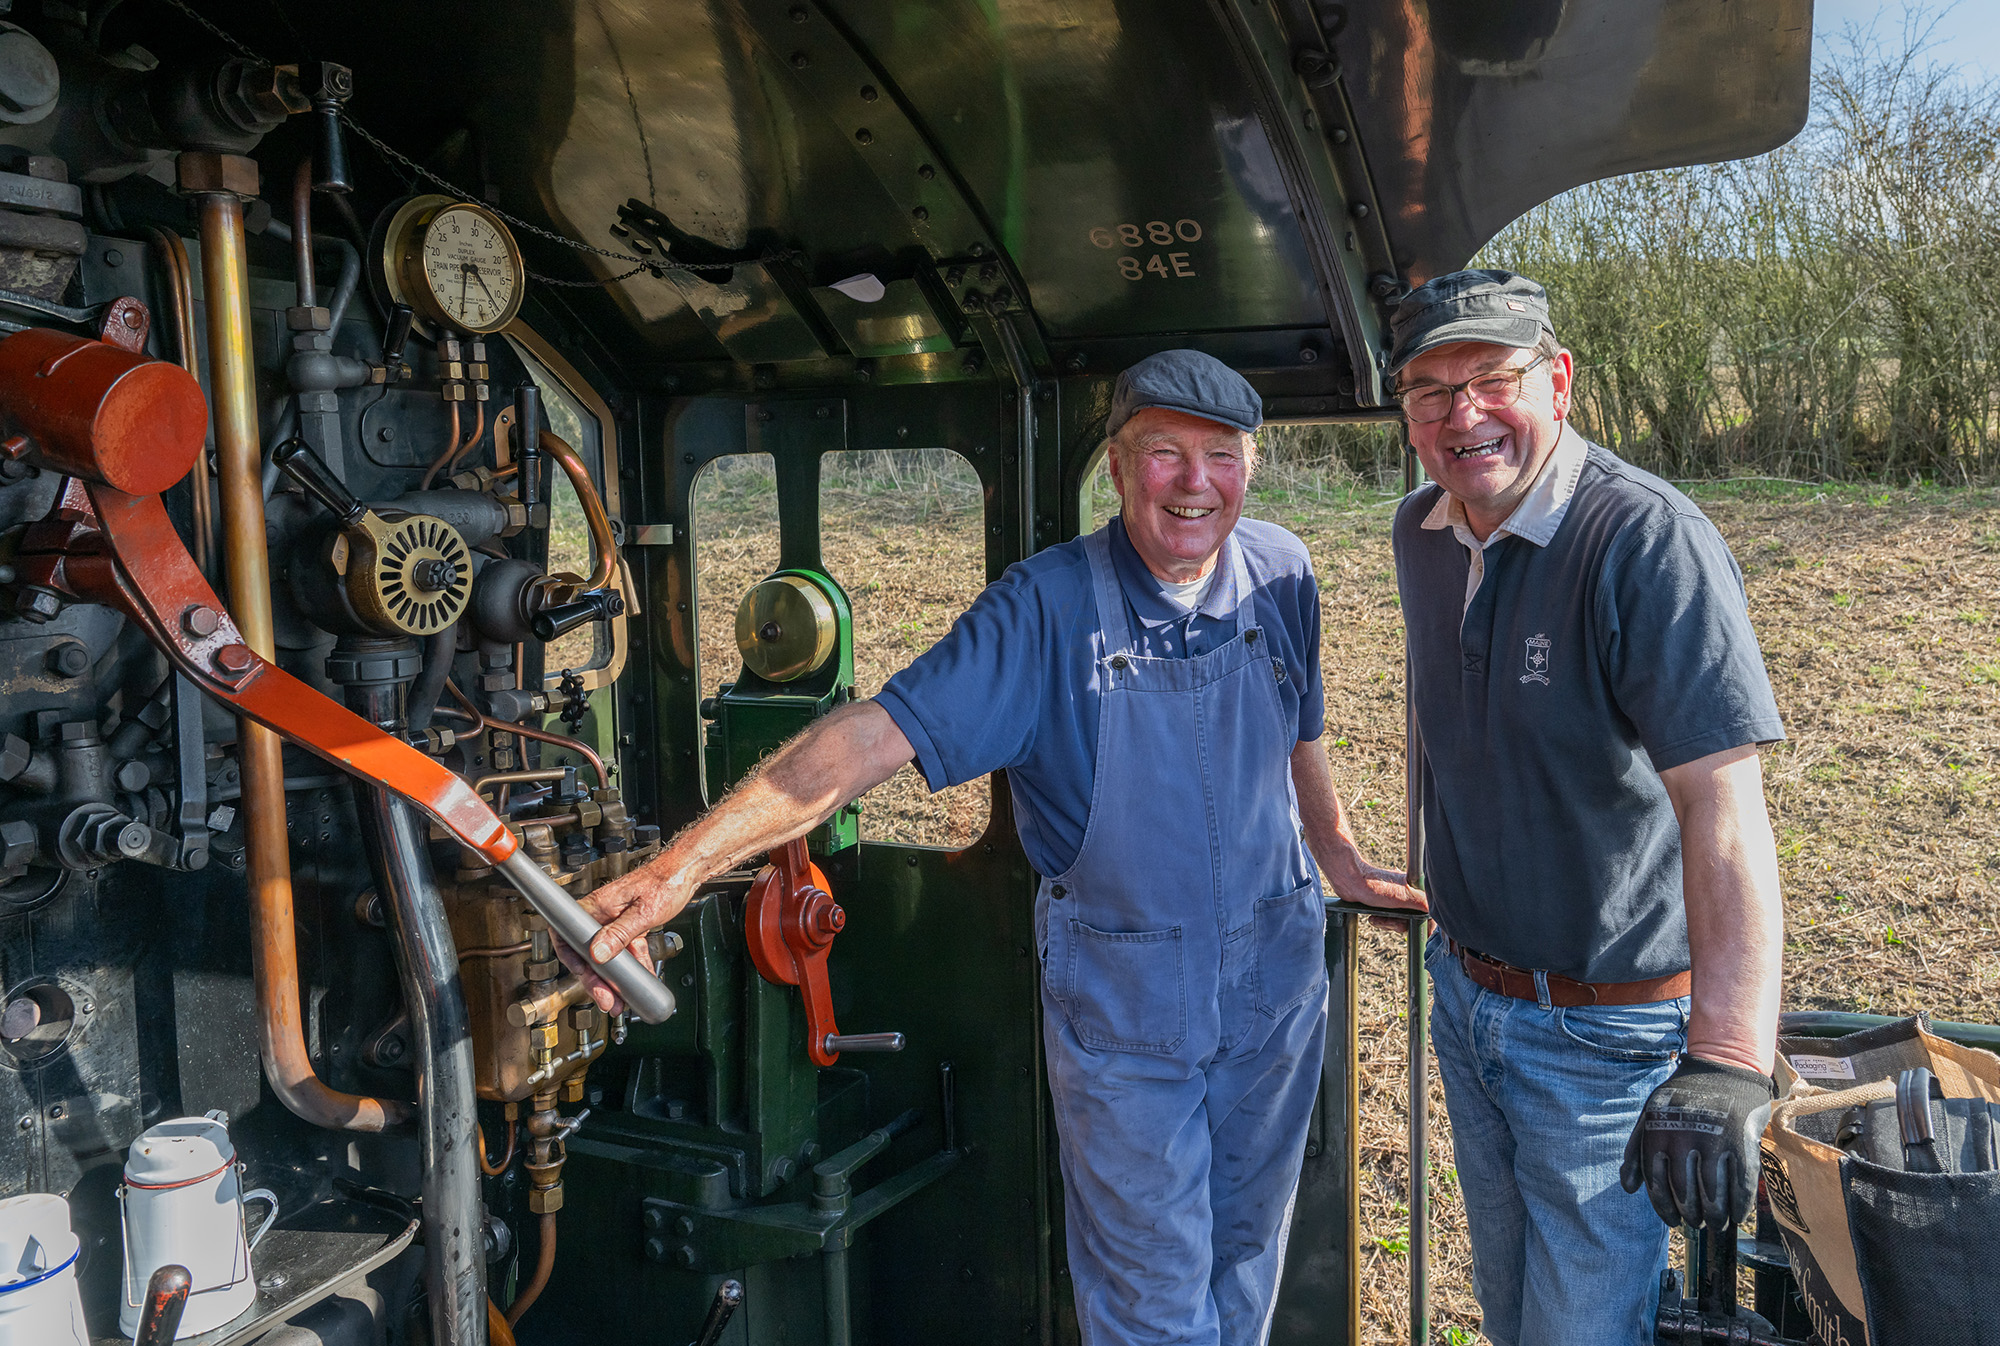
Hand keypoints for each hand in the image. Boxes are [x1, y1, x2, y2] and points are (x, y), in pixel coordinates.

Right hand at [557, 857, 699, 1012]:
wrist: (685, 873)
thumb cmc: (666, 882)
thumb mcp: (643, 912)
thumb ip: (620, 934)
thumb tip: (598, 954)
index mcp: (598, 906)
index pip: (569, 933)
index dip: (570, 957)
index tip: (581, 974)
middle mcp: (603, 915)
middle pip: (589, 952)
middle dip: (596, 979)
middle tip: (606, 1000)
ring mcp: (616, 922)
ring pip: (608, 956)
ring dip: (614, 980)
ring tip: (620, 999)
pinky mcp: (630, 927)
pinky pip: (627, 952)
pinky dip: (633, 967)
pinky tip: (640, 982)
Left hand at [1328, 860, 1427, 932]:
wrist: (1349, 881)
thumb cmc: (1374, 885)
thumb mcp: (1402, 896)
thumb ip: (1423, 904)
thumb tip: (1435, 912)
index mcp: (1418, 890)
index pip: (1429, 913)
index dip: (1423, 925)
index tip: (1415, 930)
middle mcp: (1410, 893)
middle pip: (1414, 920)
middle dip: (1399, 924)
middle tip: (1387, 920)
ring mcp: (1398, 898)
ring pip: (1401, 921)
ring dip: (1388, 923)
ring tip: (1376, 918)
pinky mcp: (1387, 903)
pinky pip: (1390, 919)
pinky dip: (1382, 921)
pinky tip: (1373, 917)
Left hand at [1620, 1055, 1774, 1227]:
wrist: (1723, 1068)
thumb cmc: (1683, 1096)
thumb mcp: (1650, 1113)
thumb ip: (1636, 1150)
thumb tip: (1628, 1188)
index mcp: (1656, 1132)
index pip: (1657, 1185)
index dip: (1665, 1209)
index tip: (1673, 1221)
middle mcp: (1683, 1138)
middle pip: (1686, 1194)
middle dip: (1691, 1216)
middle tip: (1696, 1224)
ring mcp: (1714, 1141)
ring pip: (1714, 1196)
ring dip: (1716, 1217)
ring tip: (1716, 1224)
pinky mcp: (1742, 1142)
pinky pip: (1742, 1185)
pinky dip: (1740, 1206)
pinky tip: (1738, 1216)